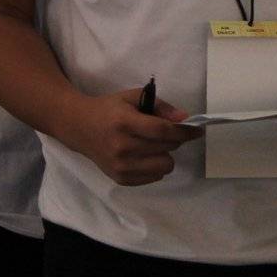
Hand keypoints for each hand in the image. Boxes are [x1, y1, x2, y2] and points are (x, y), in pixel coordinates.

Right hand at [58, 87, 200, 185]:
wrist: (79, 127)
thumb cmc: (109, 109)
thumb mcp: (132, 97)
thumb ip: (159, 106)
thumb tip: (184, 118)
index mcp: (125, 123)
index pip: (163, 131)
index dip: (184, 131)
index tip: (197, 130)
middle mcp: (122, 147)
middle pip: (166, 149)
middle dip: (172, 140)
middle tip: (163, 132)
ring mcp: (120, 166)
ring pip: (164, 167)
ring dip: (165, 155)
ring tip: (152, 145)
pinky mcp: (120, 179)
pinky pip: (154, 178)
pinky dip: (154, 167)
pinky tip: (143, 156)